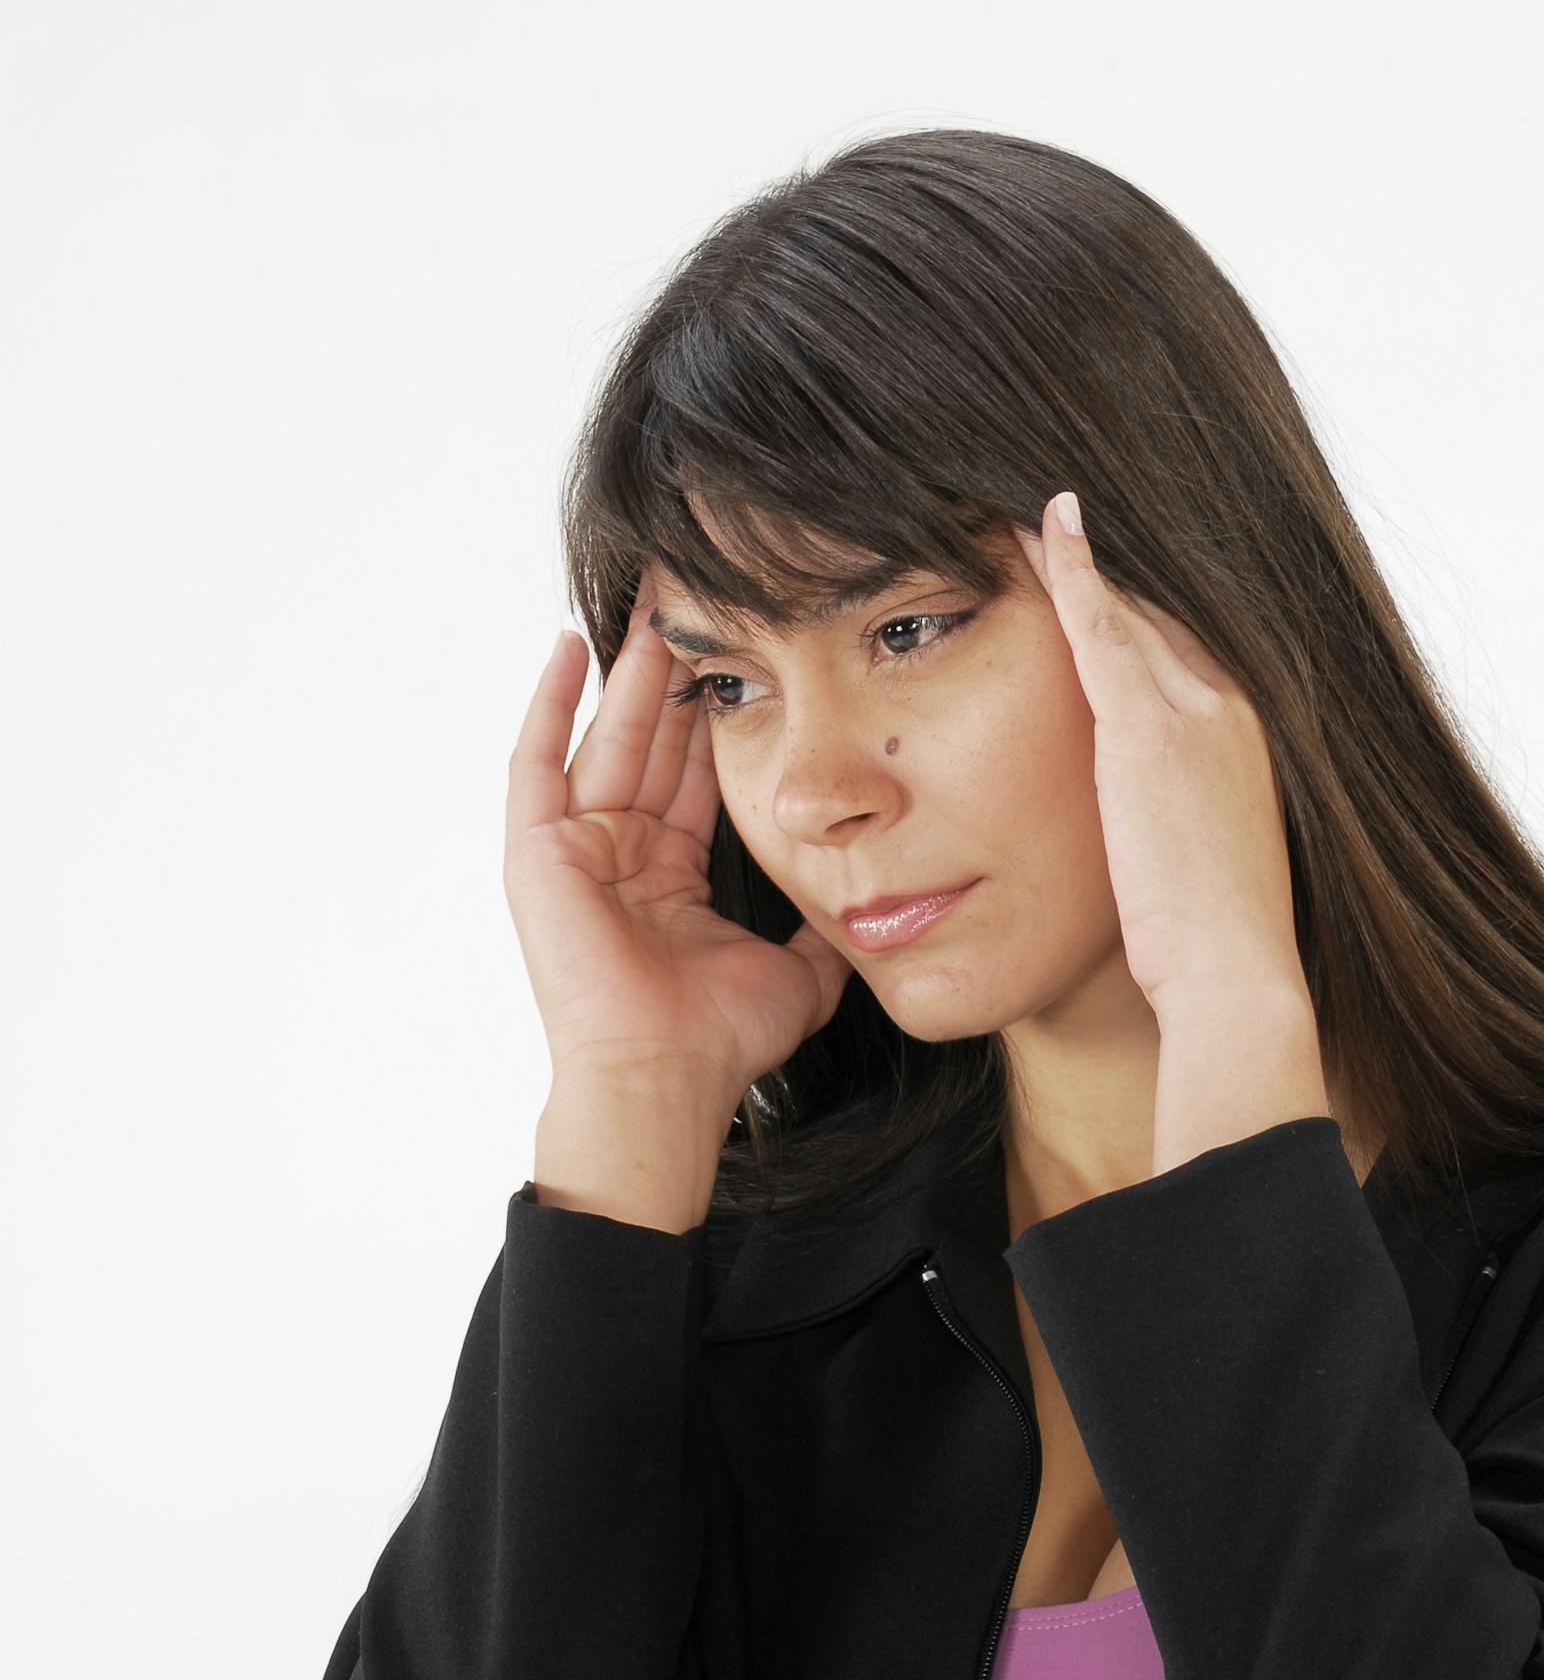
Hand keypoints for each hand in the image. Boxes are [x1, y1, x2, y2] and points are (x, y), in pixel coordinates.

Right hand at [503, 584, 852, 1098]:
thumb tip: (871, 902)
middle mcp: (621, 856)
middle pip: (653, 742)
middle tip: (698, 600)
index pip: (697, 774)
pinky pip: (536, 763)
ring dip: (629, 671)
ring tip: (654, 603)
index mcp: (670, 877)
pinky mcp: (536, 852)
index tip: (747, 654)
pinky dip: (548, 703)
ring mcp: (576, 852)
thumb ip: (824, 928)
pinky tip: (571, 646)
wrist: (666, 1078)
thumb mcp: (798, 971)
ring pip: (608, 738)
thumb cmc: (720, 1040)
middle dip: (676, 673)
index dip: (720, 714)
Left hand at [1013, 493, 1313, 1021]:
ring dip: (1081, 557)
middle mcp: (1230, 709)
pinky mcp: (1148, 733)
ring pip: (1130, 609)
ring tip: (1036, 508)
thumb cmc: (1212, 945)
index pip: (1181, 647)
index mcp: (1244, 737)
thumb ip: (1175, 818)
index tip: (1096, 571)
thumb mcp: (1202, 864)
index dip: (1134, 604)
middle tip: (1053, 514)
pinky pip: (1104, 630)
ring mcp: (1194, 714)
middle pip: (1158, 615)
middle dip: (1108, 570)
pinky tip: (1046, 526)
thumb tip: (1143, 823)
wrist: (1238, 976)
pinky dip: (1073, 573)